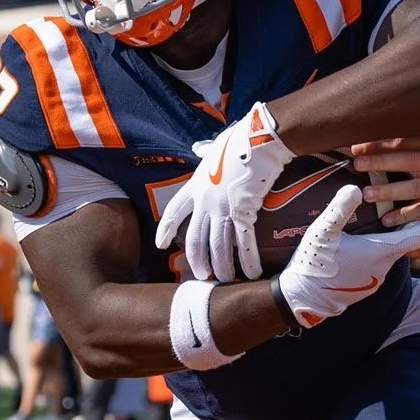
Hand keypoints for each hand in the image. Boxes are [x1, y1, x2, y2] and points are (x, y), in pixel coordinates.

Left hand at [155, 101, 293, 281]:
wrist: (259, 140)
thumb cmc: (240, 139)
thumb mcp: (216, 147)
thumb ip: (207, 153)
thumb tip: (202, 148)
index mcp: (196, 184)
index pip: (175, 211)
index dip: (166, 229)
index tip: (159, 245)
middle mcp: (206, 200)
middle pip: (194, 238)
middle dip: (196, 260)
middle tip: (200, 275)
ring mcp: (224, 208)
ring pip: (217, 246)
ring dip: (221, 266)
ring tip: (224, 280)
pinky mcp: (245, 212)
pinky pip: (244, 242)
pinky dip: (248, 260)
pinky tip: (252, 273)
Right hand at [276, 186, 419, 326]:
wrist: (305, 298)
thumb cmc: (315, 264)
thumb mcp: (324, 233)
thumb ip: (340, 210)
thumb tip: (355, 188)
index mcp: (380, 251)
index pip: (416, 235)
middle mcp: (384, 266)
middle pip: (406, 240)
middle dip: (414, 223)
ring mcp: (376, 276)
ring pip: (392, 251)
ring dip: (395, 235)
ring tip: (394, 216)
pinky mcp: (366, 282)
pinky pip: (380, 260)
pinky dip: (382, 247)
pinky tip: (371, 238)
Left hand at [350, 131, 419, 224]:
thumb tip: (386, 134)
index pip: (407, 139)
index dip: (381, 143)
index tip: (358, 145)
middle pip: (408, 160)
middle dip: (380, 163)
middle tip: (357, 164)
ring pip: (415, 188)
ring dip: (389, 192)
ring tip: (367, 194)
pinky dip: (406, 216)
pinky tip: (387, 220)